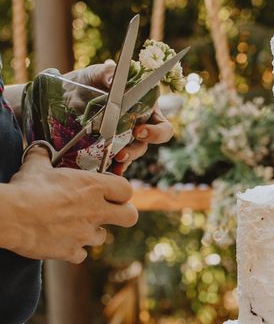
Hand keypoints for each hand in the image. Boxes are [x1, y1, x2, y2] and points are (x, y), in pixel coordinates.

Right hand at [2, 146, 137, 262]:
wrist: (10, 216)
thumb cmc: (26, 188)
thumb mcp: (37, 166)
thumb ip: (44, 157)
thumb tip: (40, 148)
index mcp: (94, 187)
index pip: (127, 190)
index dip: (121, 191)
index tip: (111, 192)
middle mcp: (95, 211)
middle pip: (130, 217)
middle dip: (123, 214)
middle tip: (109, 212)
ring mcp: (84, 233)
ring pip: (103, 237)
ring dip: (93, 232)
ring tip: (77, 225)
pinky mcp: (69, 251)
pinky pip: (81, 255)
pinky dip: (73, 250)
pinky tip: (62, 241)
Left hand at [65, 61, 174, 174]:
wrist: (65, 95)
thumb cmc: (89, 81)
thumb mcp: (97, 73)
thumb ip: (106, 72)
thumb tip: (112, 79)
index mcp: (145, 109)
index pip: (162, 126)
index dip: (156, 132)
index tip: (139, 130)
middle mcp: (138, 126)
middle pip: (147, 144)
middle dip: (137, 149)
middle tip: (123, 152)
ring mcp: (122, 140)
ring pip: (131, 154)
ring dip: (125, 160)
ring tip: (114, 162)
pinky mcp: (106, 149)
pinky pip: (114, 163)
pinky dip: (112, 169)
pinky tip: (107, 171)